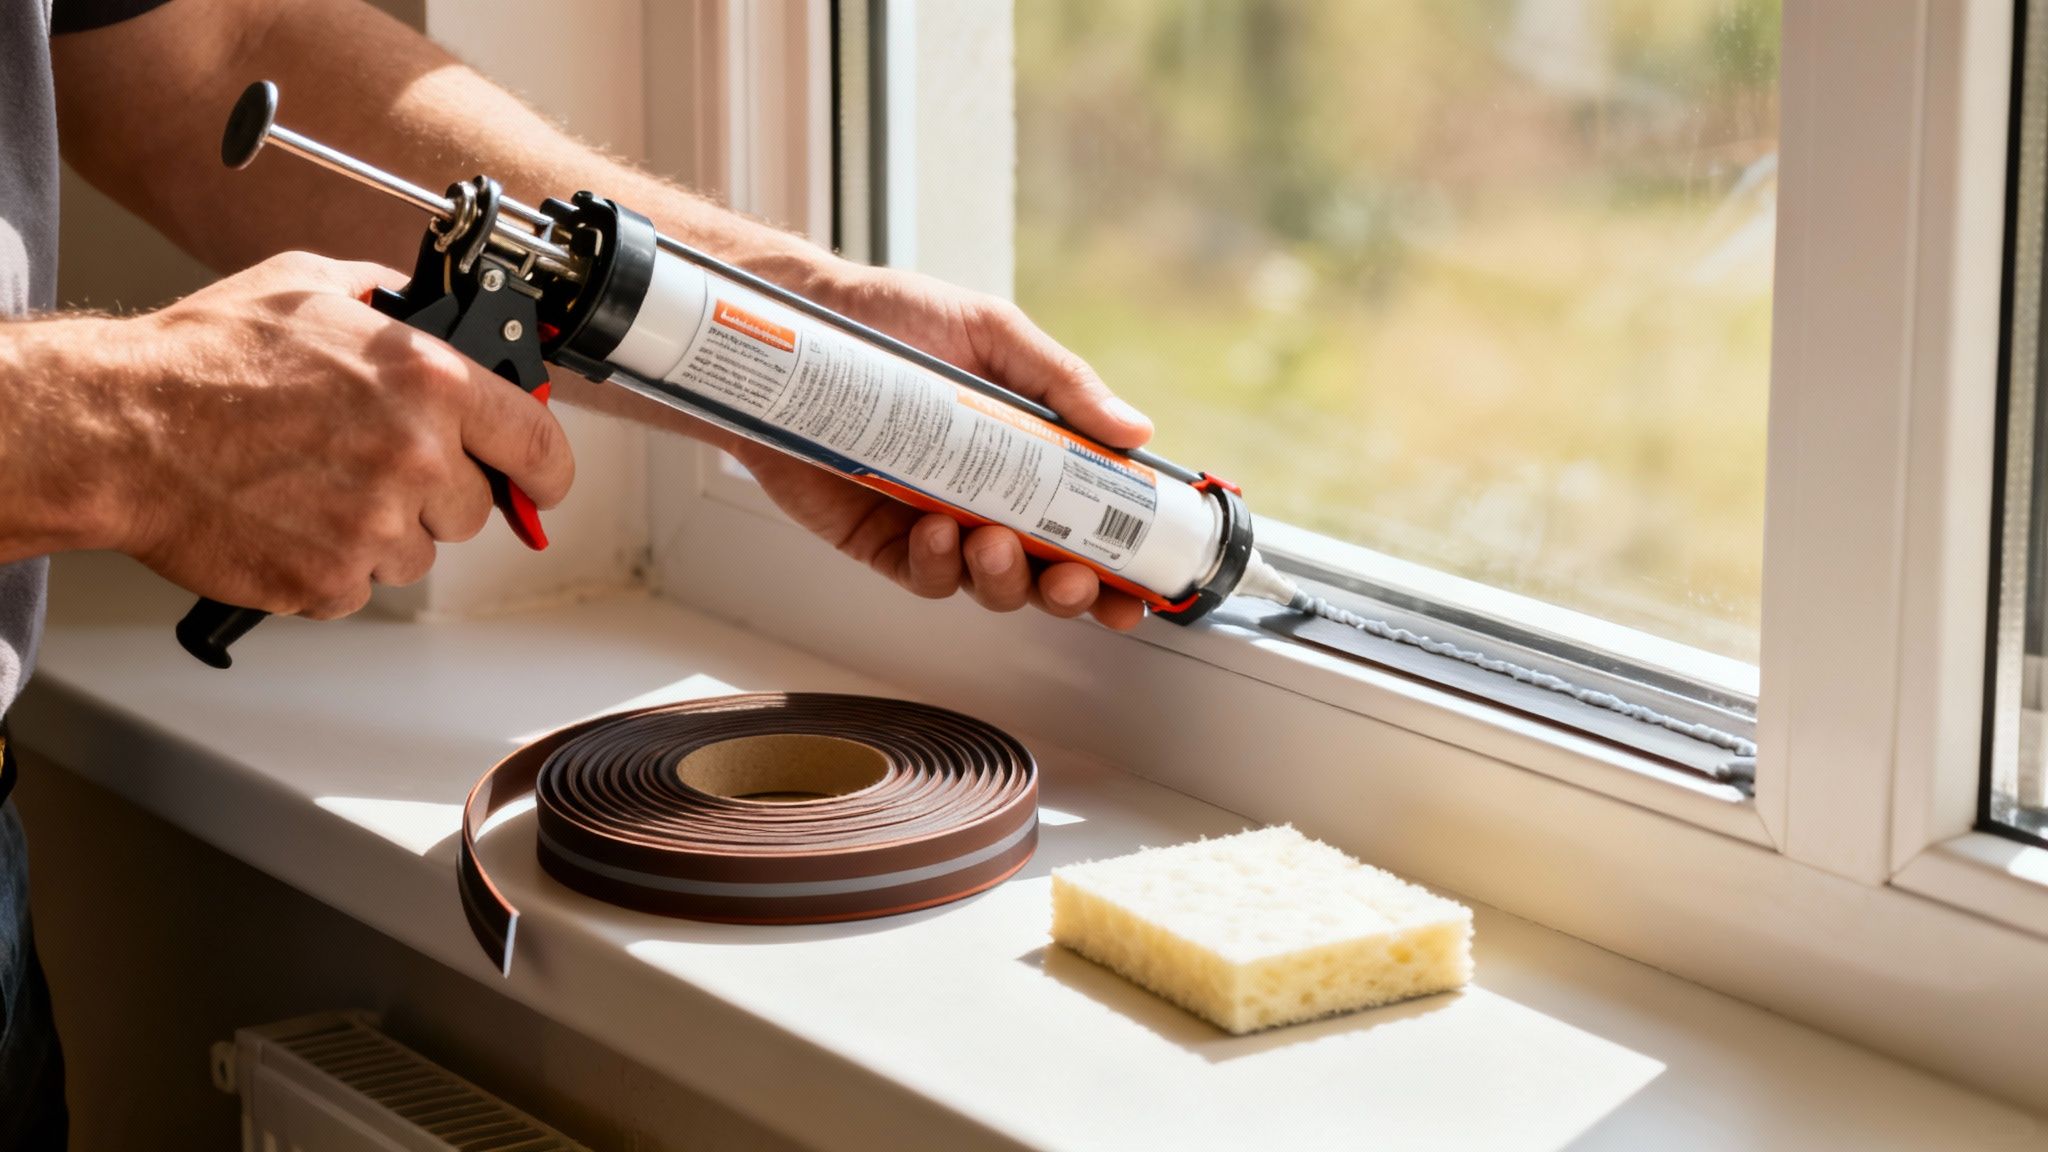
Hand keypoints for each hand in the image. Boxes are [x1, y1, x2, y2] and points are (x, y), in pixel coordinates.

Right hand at [108, 252, 573, 617]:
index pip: (538, 444)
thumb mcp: (312, 287)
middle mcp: (415, 457)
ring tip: (314, 485)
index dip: (547, 470)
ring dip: (383, 530)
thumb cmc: (205, 358)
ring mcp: (375, 527)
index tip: (544, 482)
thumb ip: (392, 303)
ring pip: (420, 552)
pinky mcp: (329, 580)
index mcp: (428, 382)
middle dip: (436, 492)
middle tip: (369, 464)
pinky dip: (332, 563)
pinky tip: (289, 518)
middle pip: (474, 507)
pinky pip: (361, 586)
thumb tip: (435, 315)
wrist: (122, 429)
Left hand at [721, 261, 1156, 630]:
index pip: (1090, 519)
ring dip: (1004, 580)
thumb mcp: (991, 332)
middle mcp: (991, 495)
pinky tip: (936, 535)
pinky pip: (923, 576)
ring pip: (990, 586)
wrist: (797, 326)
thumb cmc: (893, 318)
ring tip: (991, 542)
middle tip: (1070, 578)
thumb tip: (1135, 430)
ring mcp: (938, 522)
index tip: (1140, 591)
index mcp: (1032, 451)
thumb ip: (1061, 382)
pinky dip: (937, 567)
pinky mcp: (881, 539)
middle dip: (1069, 592)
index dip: (1120, 563)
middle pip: (1049, 571)